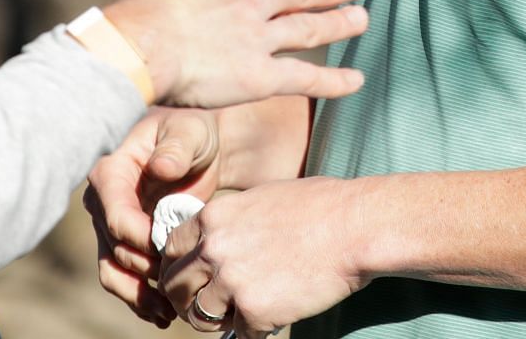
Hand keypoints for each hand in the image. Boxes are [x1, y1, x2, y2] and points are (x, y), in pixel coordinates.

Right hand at [84, 110, 223, 327]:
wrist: (203, 150)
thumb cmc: (194, 135)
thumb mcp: (190, 132)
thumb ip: (176, 149)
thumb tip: (160, 168)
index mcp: (110, 172)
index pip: (116, 217)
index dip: (141, 239)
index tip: (172, 248)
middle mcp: (102, 202)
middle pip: (115, 249)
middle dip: (147, 269)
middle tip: (182, 281)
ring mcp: (110, 226)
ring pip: (113, 272)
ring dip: (138, 296)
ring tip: (169, 312)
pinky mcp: (124, 244)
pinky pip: (124, 279)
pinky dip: (140, 300)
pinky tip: (164, 314)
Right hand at [104, 0, 367, 107]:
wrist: (139, 47)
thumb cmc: (131, 23)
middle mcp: (248, 3)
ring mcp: (258, 38)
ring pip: (310, 29)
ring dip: (340, 23)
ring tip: (364, 19)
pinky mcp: (259, 76)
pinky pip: (305, 77)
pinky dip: (334, 80)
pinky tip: (356, 82)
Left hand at [160, 177, 369, 335]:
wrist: (354, 227)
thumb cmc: (319, 207)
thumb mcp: (260, 200)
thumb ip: (230, 223)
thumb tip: (215, 244)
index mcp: (212, 218)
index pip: (171, 249)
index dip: (179, 267)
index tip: (192, 277)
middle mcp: (213, 249)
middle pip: (175, 286)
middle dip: (187, 299)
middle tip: (210, 306)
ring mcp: (231, 282)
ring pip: (201, 316)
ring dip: (218, 319)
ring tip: (243, 313)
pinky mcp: (255, 311)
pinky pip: (241, 334)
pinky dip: (256, 330)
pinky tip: (277, 315)